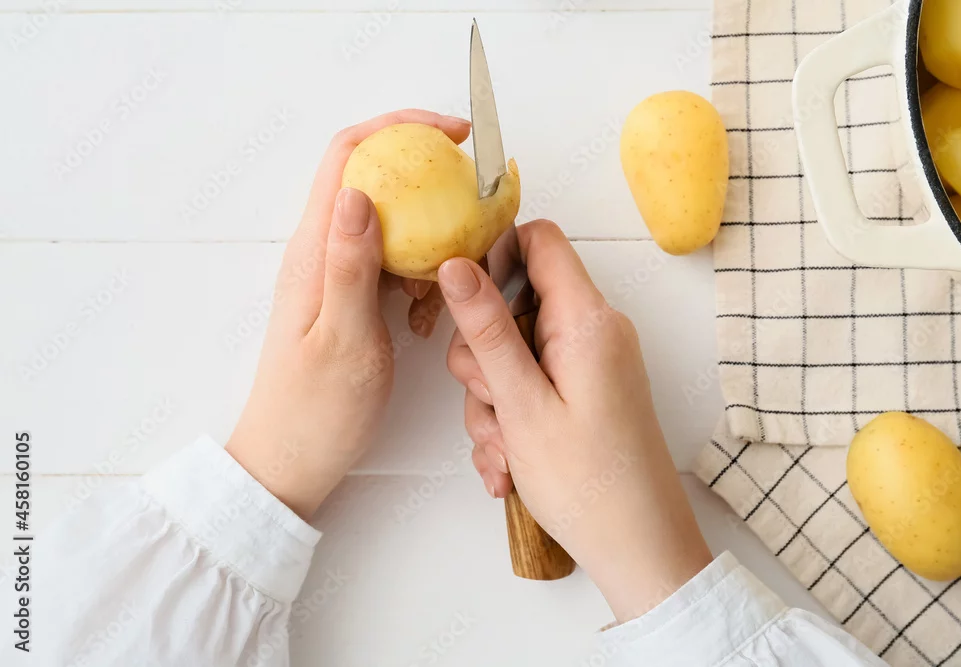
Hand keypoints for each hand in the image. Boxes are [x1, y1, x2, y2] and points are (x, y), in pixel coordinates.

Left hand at [226, 110, 468, 519]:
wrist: (290, 461)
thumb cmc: (315, 411)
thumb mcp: (343, 339)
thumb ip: (351, 265)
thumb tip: (362, 191)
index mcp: (314, 251)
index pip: (348, 157)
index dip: (398, 129)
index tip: (452, 134)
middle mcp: (321, 251)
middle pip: (374, 180)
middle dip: (426, 179)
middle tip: (473, 199)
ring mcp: (335, 275)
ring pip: (390, 225)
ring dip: (428, 237)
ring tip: (450, 277)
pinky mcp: (349, 299)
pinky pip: (392, 265)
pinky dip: (420, 276)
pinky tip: (426, 314)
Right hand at [439, 221, 712, 621]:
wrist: (639, 548)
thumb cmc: (590, 484)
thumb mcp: (521, 403)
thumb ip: (486, 329)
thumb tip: (456, 265)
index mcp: (587, 320)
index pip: (539, 240)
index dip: (493, 256)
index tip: (461, 302)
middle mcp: (595, 332)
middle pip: (514, 303)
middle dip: (482, 355)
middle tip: (490, 403)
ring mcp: (592, 363)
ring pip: (514, 351)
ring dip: (493, 399)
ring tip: (503, 449)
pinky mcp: (586, 391)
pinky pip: (532, 383)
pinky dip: (512, 417)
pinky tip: (509, 463)